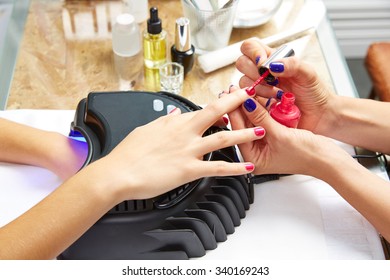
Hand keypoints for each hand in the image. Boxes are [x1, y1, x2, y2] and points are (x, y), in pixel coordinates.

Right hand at [97, 88, 265, 199]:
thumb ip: (164, 122)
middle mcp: (185, 133)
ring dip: (244, 133)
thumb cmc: (129, 153)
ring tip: (260, 130)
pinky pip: (217, 168)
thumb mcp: (146, 130)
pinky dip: (235, 168)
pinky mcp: (189, 170)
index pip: (201, 109)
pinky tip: (247, 168)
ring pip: (223, 138)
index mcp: (175, 123)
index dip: (219, 104)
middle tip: (253, 95)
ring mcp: (189, 150)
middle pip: (216, 112)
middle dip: (237, 102)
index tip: (230, 99)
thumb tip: (174, 115)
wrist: (118, 173)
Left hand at [227, 95, 349, 176]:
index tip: (230, 94)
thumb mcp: (280, 135)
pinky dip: (261, 111)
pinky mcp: (274, 139)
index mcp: (254, 161)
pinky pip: (263, 122)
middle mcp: (257, 155)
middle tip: (234, 89)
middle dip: (240, 108)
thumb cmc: (309, 155)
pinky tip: (256, 98)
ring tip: (243, 90)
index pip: (238, 132)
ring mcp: (265, 147)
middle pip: (243, 127)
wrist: (330, 159)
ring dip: (250, 107)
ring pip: (252, 123)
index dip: (234, 111)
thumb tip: (246, 103)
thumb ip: (261, 118)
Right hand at [236, 39, 337, 135]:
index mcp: (272, 60)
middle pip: (242, 63)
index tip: (264, 65)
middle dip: (255, 73)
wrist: (319, 115)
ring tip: (276, 96)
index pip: (250, 47)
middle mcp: (262, 73)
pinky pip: (245, 102)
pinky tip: (271, 105)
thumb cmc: (315, 93)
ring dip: (258, 89)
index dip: (253, 53)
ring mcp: (258, 90)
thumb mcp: (308, 73)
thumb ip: (292, 64)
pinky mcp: (256, 107)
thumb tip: (272, 65)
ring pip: (242, 84)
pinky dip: (256, 102)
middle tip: (273, 82)